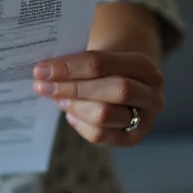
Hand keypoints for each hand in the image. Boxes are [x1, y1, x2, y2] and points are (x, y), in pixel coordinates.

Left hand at [32, 51, 163, 146]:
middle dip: (72, 89)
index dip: (69, 68)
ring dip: (75, 107)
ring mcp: (145, 118)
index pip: (101, 63)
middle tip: (42, 86)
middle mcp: (150, 93)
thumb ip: (77, 61)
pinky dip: (80, 124)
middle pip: (113, 91)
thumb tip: (44, 72)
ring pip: (106, 116)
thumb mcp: (100, 54)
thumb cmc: (107, 66)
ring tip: (56, 98)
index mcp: (143, 65)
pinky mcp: (132, 138)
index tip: (41, 70)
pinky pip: (102, 136)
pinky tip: (70, 113)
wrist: (129, 79)